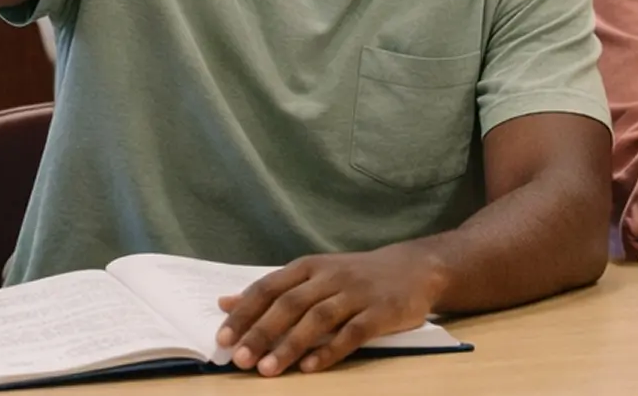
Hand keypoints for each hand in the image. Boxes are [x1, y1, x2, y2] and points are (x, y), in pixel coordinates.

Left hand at [213, 247, 445, 376]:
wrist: (415, 268)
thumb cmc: (355, 276)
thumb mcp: (313, 274)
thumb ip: (272, 290)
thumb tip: (225, 303)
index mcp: (309, 267)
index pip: (268, 287)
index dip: (244, 313)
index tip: (222, 339)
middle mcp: (330, 277)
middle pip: (289, 304)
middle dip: (261, 332)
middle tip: (240, 359)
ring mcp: (356, 293)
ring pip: (317, 319)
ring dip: (290, 345)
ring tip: (268, 369)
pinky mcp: (381, 312)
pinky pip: (352, 333)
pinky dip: (329, 350)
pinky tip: (310, 368)